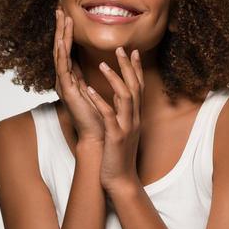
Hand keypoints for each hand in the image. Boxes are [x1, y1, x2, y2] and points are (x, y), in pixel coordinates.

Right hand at [54, 9, 103, 143]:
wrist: (99, 137)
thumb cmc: (99, 117)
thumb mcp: (94, 90)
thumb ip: (91, 76)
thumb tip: (96, 61)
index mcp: (71, 78)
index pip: (68, 50)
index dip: (66, 32)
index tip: (67, 14)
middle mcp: (64, 79)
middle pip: (60, 48)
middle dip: (60, 28)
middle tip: (59, 8)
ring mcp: (64, 84)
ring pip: (60, 54)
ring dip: (60, 34)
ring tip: (61, 17)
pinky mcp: (67, 91)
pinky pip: (63, 68)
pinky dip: (62, 53)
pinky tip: (62, 40)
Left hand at [85, 47, 144, 190]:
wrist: (121, 181)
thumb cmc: (118, 156)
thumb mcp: (122, 130)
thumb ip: (121, 113)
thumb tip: (118, 98)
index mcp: (135, 116)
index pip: (139, 87)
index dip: (136, 68)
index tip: (132, 50)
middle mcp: (134, 119)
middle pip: (135, 87)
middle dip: (128, 67)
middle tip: (121, 48)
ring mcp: (126, 127)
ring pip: (125, 98)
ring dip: (114, 80)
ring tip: (102, 65)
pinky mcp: (116, 137)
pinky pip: (108, 115)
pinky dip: (100, 101)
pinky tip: (89, 90)